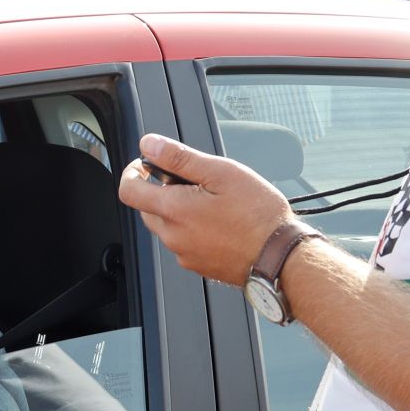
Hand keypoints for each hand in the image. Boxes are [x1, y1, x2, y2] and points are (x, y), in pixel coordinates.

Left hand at [116, 133, 293, 284]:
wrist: (281, 257)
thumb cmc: (258, 215)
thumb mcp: (220, 172)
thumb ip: (179, 158)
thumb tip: (149, 144)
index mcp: (173, 210)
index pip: (129, 190)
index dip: (133, 172)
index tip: (148, 164)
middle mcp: (173, 236)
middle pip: (147, 208)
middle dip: (161, 190)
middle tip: (194, 180)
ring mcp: (185, 254)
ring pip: (167, 225)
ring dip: (179, 209)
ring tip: (214, 201)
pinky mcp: (198, 265)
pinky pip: (184, 242)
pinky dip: (193, 228)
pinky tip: (220, 221)